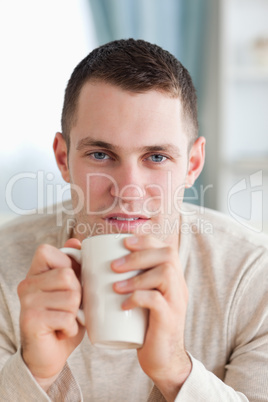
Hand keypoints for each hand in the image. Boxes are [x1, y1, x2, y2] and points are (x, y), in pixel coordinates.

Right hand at [17, 238, 84, 390]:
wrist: (49, 356)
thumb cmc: (63, 320)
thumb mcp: (72, 290)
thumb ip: (73, 266)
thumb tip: (75, 240)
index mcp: (35, 273)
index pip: (48, 251)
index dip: (66, 264)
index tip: (69, 283)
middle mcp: (26, 284)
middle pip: (67, 275)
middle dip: (78, 294)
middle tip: (70, 308)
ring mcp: (27, 302)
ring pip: (71, 297)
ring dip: (76, 313)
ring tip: (65, 320)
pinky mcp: (31, 319)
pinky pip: (67, 317)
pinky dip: (72, 327)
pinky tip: (62, 331)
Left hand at [112, 235, 190, 400]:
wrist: (163, 360)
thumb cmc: (144, 325)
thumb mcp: (140, 298)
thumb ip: (129, 281)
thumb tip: (97, 262)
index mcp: (172, 277)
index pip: (165, 247)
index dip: (146, 240)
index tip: (124, 242)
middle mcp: (178, 285)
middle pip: (167, 255)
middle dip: (138, 255)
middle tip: (114, 266)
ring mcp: (176, 302)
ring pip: (165, 274)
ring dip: (137, 276)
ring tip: (115, 286)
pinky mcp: (170, 319)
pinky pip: (158, 301)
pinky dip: (138, 297)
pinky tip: (123, 305)